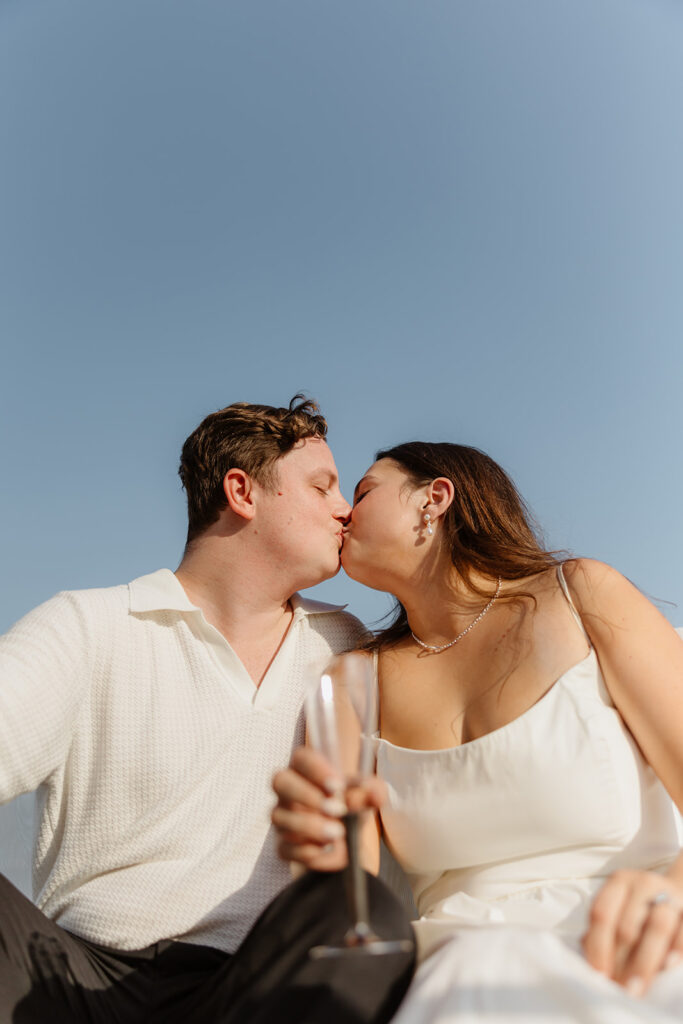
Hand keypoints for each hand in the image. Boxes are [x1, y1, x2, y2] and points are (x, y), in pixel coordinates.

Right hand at [271, 746, 386, 871]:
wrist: (348, 840)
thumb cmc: (351, 806)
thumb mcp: (366, 795)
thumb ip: (371, 790)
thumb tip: (371, 793)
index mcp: (307, 769)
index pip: (301, 758)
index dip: (316, 769)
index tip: (338, 786)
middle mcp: (288, 790)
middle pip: (280, 781)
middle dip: (307, 795)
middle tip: (336, 810)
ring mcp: (282, 817)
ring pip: (280, 816)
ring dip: (310, 826)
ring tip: (338, 833)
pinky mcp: (283, 846)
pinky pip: (285, 847)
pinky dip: (307, 850)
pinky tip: (327, 849)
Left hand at [582, 869, 682, 994]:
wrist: (676, 893)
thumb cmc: (638, 908)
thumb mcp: (617, 909)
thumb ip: (601, 931)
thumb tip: (589, 961)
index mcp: (619, 882)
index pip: (602, 913)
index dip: (597, 946)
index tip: (598, 974)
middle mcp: (643, 885)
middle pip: (628, 925)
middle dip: (620, 961)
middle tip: (617, 988)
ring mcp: (670, 896)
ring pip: (657, 928)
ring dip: (644, 962)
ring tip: (635, 988)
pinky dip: (676, 950)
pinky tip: (667, 968)